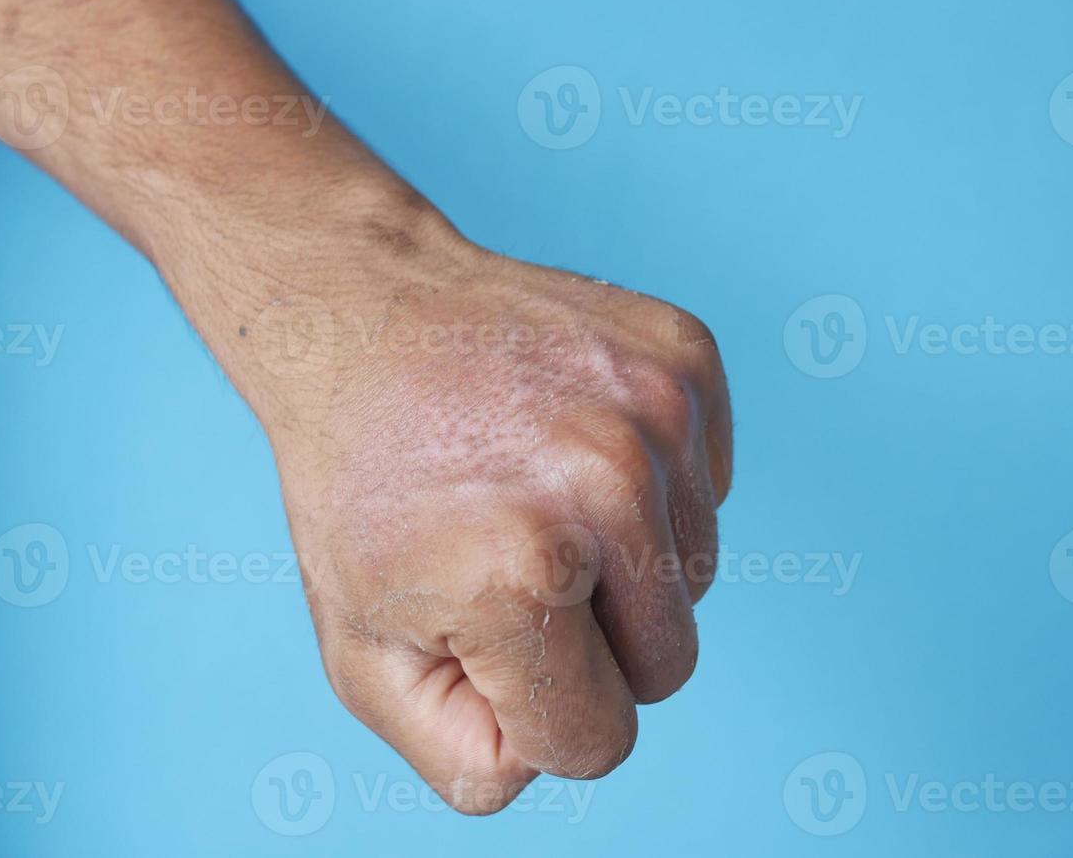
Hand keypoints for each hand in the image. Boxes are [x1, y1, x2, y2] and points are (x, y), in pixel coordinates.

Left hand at [233, 208, 732, 813]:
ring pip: (698, 576)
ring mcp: (657, 413)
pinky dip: (656, 487)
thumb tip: (554, 757)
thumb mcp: (363, 654)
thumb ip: (465, 757)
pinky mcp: (687, 360)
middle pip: (670, 665)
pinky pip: (712, 490)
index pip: (602, 740)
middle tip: (513, 561)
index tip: (486, 632)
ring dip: (629, 560)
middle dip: (596, 642)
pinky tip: (573, 441)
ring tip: (539, 492)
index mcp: (523, 578)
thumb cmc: (359, 490)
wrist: (359, 315)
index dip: (541, 707)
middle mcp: (610, 490)